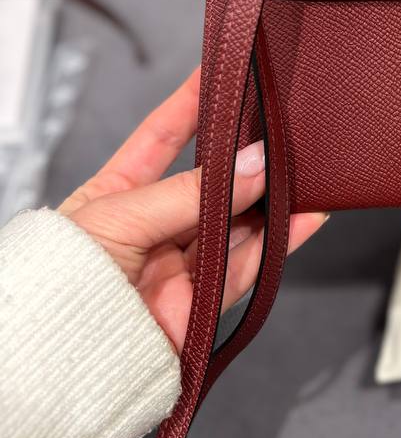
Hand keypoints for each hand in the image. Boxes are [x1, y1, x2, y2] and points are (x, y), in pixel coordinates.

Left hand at [58, 67, 327, 352]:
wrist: (59, 363)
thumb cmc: (58, 286)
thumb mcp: (119, 218)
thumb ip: (189, 193)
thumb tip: (250, 166)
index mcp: (115, 196)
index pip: (160, 137)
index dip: (190, 105)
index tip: (219, 74)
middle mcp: (151, 227)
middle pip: (208, 181)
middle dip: (241, 156)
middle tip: (274, 128)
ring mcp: (179, 265)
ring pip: (237, 221)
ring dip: (270, 196)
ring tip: (300, 169)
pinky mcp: (204, 302)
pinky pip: (251, 263)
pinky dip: (283, 239)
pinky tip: (304, 215)